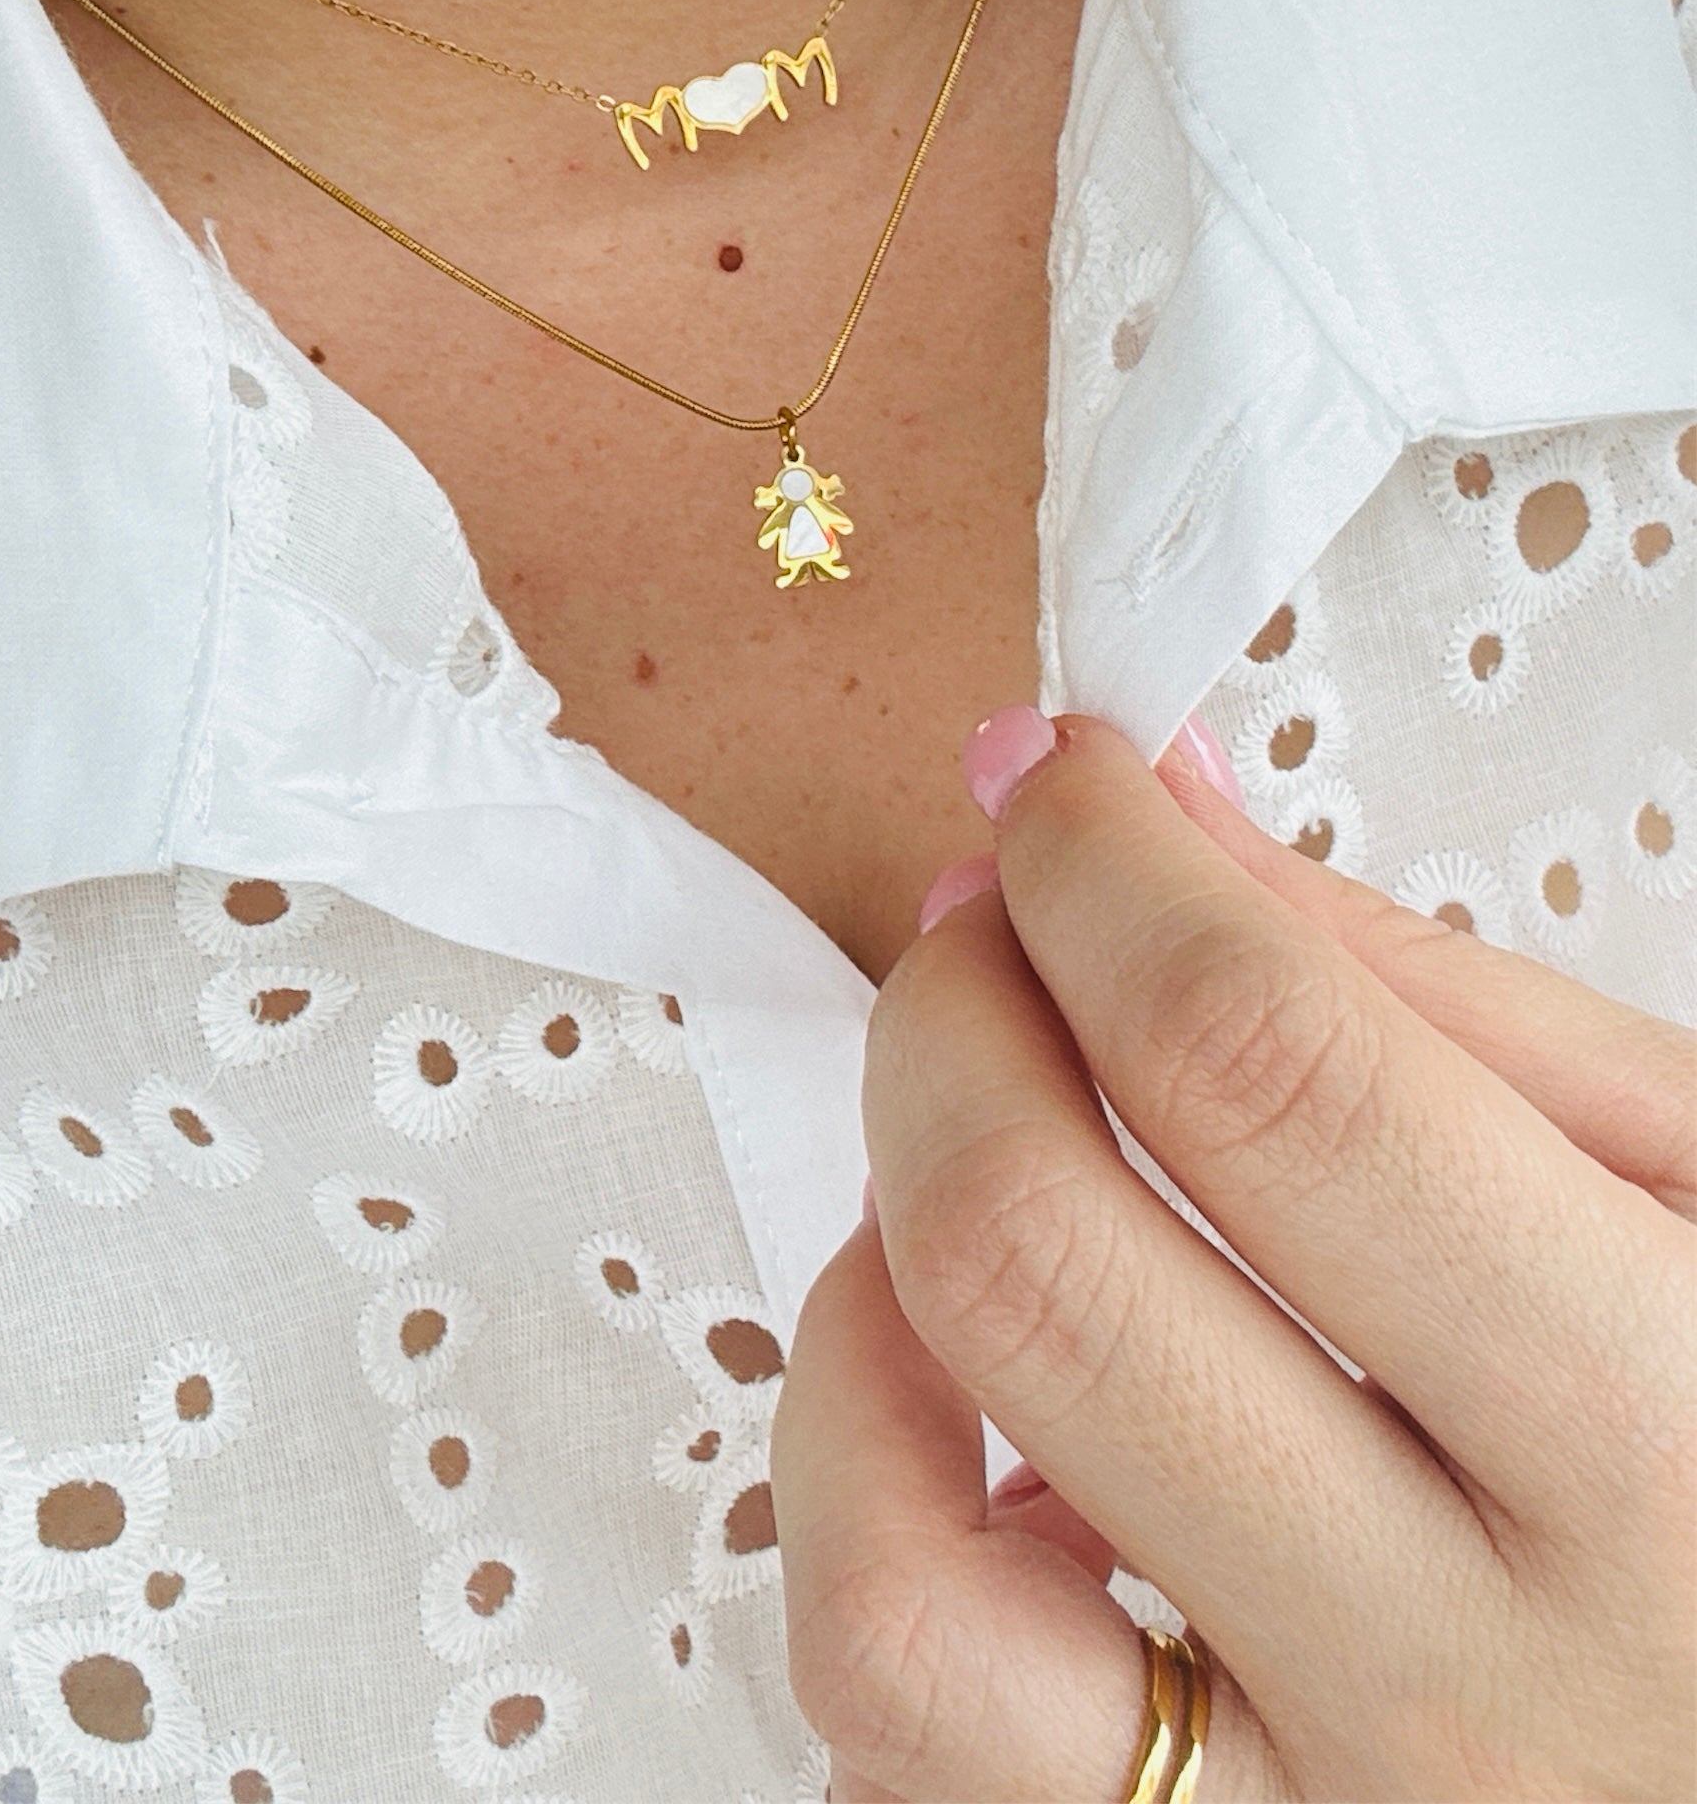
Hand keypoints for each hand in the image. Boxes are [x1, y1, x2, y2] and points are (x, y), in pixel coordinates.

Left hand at [772, 716, 1696, 1801]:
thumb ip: (1433, 998)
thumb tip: (1156, 805)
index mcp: (1664, 1448)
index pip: (1275, 1077)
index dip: (1111, 873)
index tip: (1058, 778)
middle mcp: (1466, 1692)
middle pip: (1041, 1276)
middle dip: (954, 1017)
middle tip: (993, 928)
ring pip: (902, 1589)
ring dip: (868, 1304)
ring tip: (958, 1186)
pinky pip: (899, 1744)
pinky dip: (881, 1527)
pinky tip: (982, 1410)